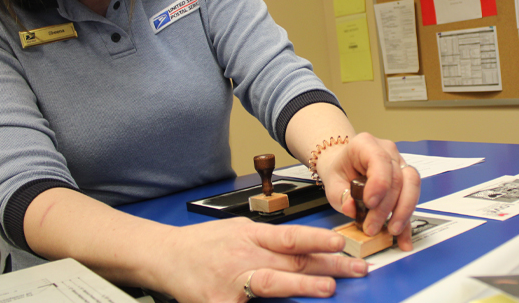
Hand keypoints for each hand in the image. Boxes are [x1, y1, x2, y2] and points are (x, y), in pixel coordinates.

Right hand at [149, 217, 367, 301]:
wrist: (164, 257)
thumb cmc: (204, 244)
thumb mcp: (238, 229)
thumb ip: (268, 239)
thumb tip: (304, 246)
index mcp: (250, 235)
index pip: (290, 236)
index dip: (317, 239)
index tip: (341, 242)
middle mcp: (243, 257)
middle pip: (291, 261)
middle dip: (328, 266)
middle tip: (355, 269)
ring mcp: (232, 282)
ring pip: (272, 284)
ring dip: (303, 286)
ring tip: (328, 288)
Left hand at [316, 132, 421, 250]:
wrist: (346, 168)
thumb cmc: (341, 172)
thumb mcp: (333, 183)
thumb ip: (341, 196)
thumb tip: (351, 209)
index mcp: (366, 144)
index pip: (379, 160)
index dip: (379, 183)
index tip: (370, 203)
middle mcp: (387, 151)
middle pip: (396, 177)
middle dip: (386, 207)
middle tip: (372, 227)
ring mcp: (399, 163)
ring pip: (412, 185)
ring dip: (403, 211)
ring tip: (392, 231)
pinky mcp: (406, 179)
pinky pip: (412, 199)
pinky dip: (408, 220)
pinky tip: (404, 238)